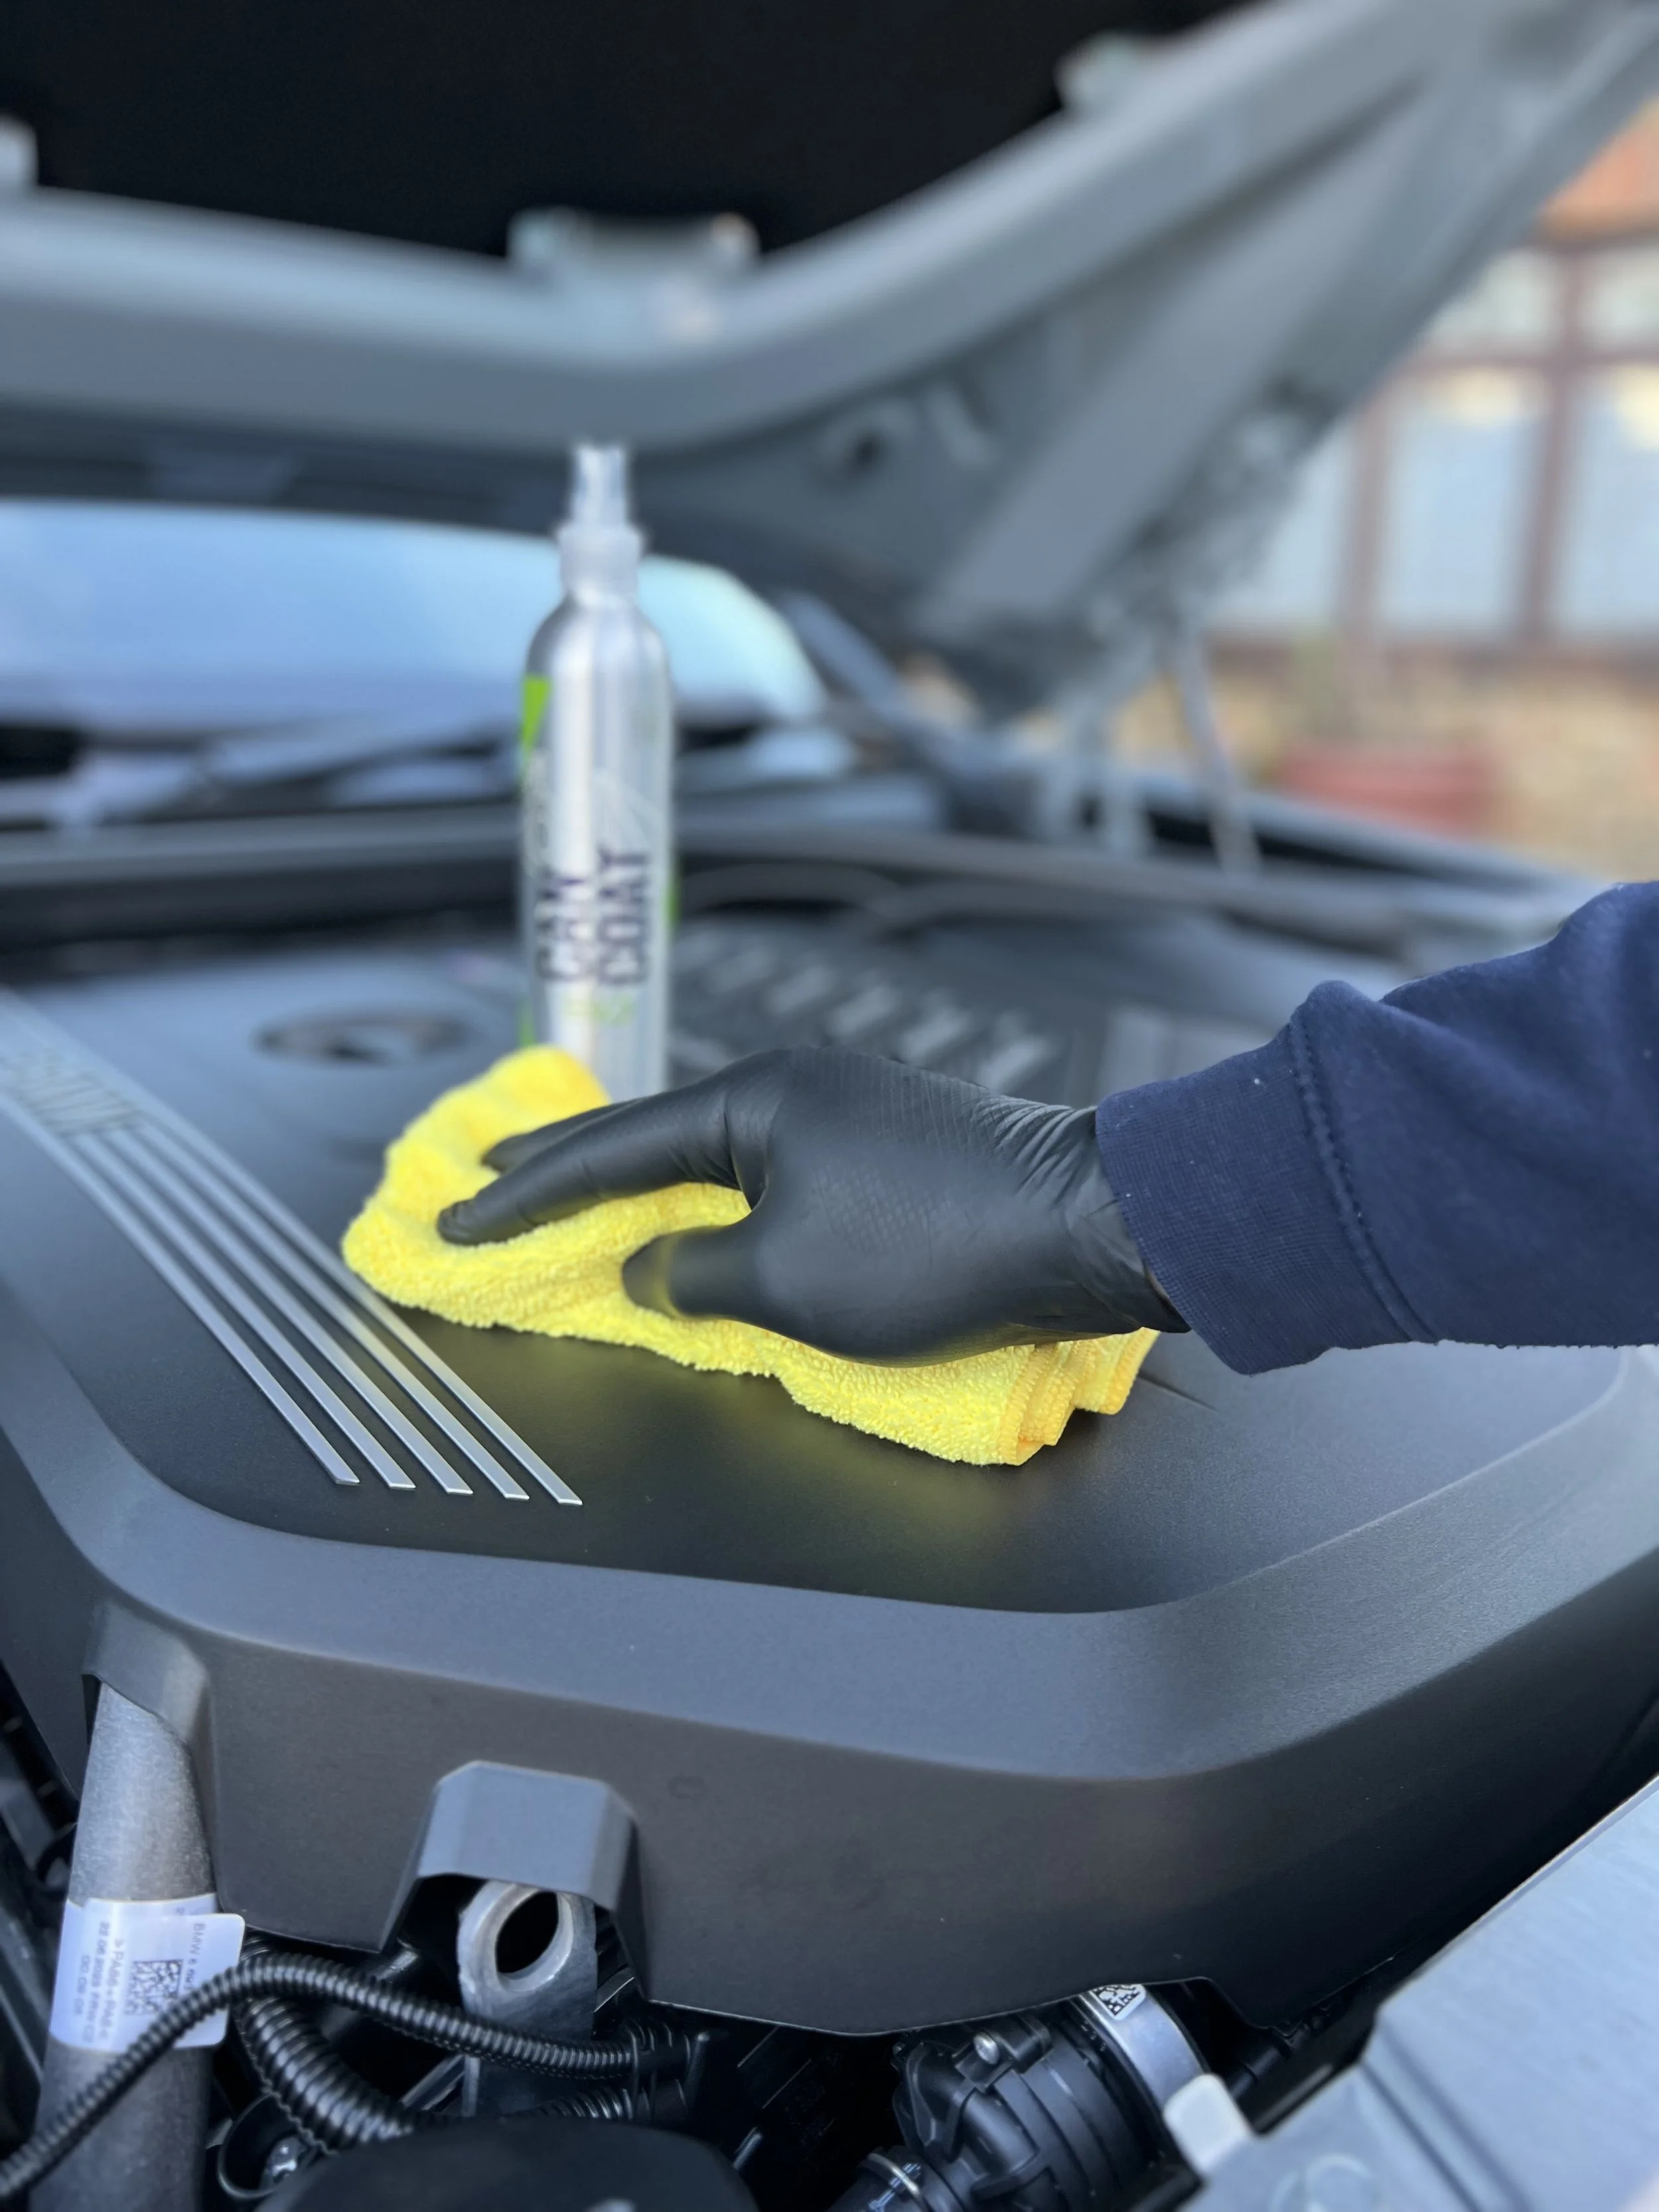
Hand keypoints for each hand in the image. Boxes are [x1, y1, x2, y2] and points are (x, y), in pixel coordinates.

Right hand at [439, 1047, 1183, 1363]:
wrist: (1089, 1224)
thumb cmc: (938, 1247)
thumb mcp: (787, 1285)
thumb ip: (695, 1281)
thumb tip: (653, 1275)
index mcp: (755, 1099)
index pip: (611, 1153)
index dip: (527, 1194)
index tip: (459, 1217)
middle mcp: (795, 1086)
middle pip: (653, 1134)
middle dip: (567, 1167)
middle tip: (491, 1178)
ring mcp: (847, 1109)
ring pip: (717, 1155)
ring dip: (648, 1188)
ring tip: (585, 1208)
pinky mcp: (890, 1145)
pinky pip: (771, 1171)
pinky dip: (717, 1201)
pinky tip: (706, 1226)